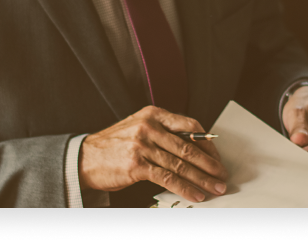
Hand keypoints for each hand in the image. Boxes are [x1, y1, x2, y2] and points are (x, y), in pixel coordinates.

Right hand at [78, 106, 227, 202]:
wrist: (85, 158)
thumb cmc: (115, 145)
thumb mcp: (139, 128)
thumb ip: (164, 132)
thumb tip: (195, 148)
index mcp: (154, 114)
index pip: (190, 126)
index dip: (207, 143)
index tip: (217, 157)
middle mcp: (149, 127)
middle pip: (189, 147)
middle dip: (210, 164)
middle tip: (222, 175)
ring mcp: (143, 145)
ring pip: (181, 164)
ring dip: (202, 179)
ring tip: (215, 188)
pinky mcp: (136, 164)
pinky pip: (167, 177)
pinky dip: (185, 188)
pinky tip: (195, 195)